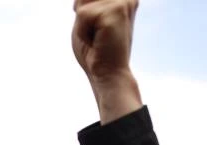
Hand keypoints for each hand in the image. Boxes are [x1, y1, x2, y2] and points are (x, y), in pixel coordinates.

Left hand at [72, 0, 141, 122]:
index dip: (82, 13)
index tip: (96, 32)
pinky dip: (83, 31)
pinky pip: (83, 14)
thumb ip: (85, 3)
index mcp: (122, 0)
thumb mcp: (85, 21)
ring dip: (82, 25)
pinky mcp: (118, 9)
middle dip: (81, 17)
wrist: (108, 76)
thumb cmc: (96, 54)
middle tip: (95, 37)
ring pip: (83, 5)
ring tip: (96, 39)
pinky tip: (97, 42)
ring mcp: (124, 1)